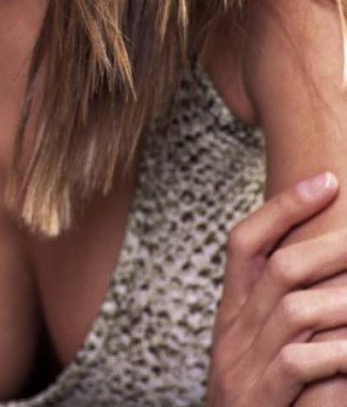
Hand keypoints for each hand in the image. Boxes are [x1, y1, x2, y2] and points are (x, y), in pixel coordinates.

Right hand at [207, 172, 346, 404]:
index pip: (244, 244)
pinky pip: (304, 368)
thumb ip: (287, 317)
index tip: (327, 181)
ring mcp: (245, 374)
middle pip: (278, 272)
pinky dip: (340, 355)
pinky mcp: (263, 406)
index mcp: (230, 316)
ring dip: (344, 300)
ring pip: (295, 315)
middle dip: (330, 247)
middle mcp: (232, 337)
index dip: (283, 208)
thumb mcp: (264, 355)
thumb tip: (335, 275)